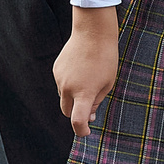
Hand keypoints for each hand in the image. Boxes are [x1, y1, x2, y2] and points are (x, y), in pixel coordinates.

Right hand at [55, 8, 121, 133]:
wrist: (92, 32)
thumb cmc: (105, 58)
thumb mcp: (107, 84)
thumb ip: (96, 102)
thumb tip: (88, 116)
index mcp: (84, 93)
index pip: (77, 120)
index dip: (81, 130)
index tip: (87, 131)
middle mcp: (68, 87)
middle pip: (67, 112)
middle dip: (76, 114)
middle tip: (90, 109)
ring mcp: (60, 78)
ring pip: (64, 97)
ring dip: (73, 97)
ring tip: (89, 80)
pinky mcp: (56, 69)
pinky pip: (62, 83)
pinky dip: (70, 84)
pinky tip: (81, 70)